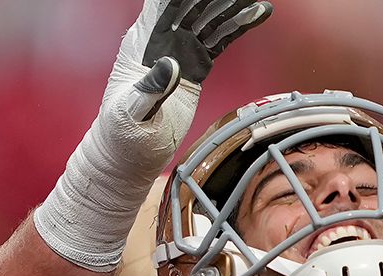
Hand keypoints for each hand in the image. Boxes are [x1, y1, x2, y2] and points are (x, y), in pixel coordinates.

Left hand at [37, 0, 273, 269]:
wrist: (130, 153)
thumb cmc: (122, 135)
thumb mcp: (132, 114)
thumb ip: (150, 89)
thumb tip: (170, 65)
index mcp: (142, 41)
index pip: (163, 4)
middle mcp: (162, 38)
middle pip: (191, 3)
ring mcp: (181, 49)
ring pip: (210, 16)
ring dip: (232, 4)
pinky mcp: (196, 65)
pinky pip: (221, 39)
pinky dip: (240, 25)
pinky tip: (259, 12)